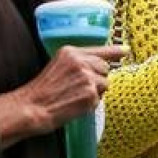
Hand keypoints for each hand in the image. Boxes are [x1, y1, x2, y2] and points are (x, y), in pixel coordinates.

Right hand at [11, 44, 127, 134]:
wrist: (31, 107)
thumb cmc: (43, 91)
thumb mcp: (58, 66)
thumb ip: (77, 63)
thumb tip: (101, 66)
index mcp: (71, 52)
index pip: (99, 50)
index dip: (115, 51)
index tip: (126, 50)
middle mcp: (80, 61)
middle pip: (105, 68)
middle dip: (98, 78)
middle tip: (79, 88)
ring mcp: (87, 77)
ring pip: (105, 84)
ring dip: (95, 92)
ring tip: (75, 97)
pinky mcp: (90, 93)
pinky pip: (99, 99)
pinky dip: (91, 105)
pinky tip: (75, 105)